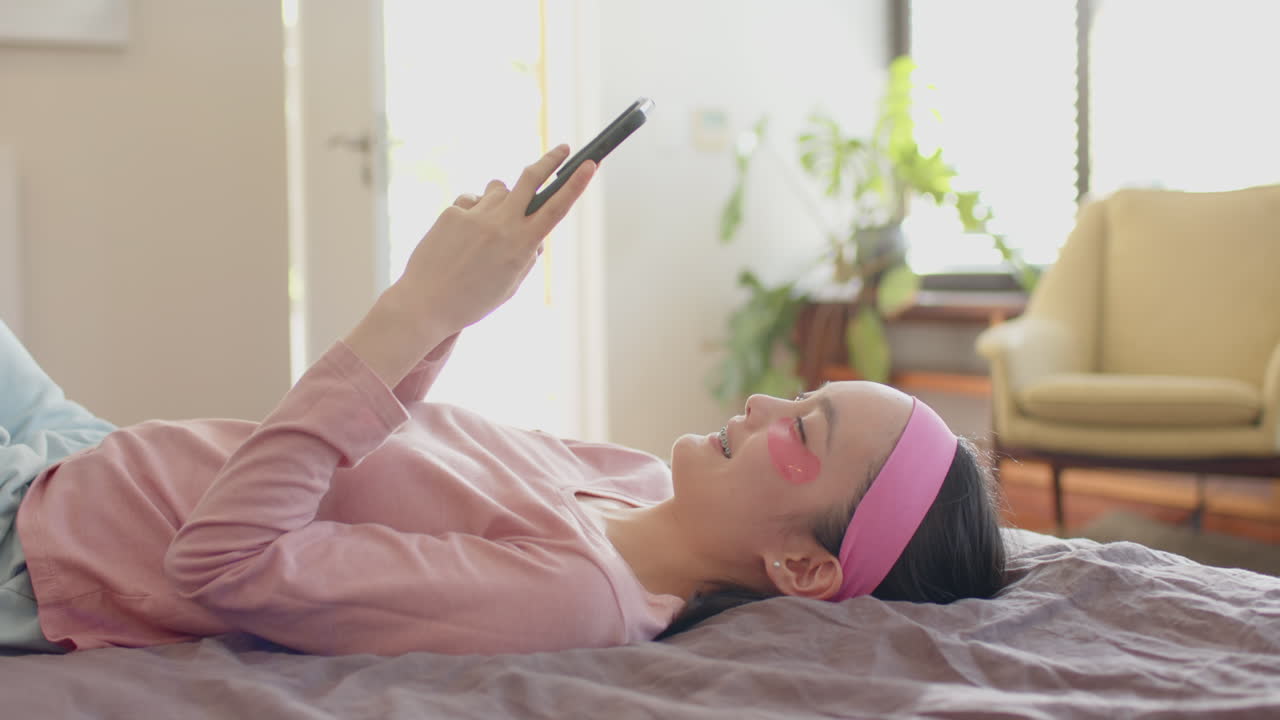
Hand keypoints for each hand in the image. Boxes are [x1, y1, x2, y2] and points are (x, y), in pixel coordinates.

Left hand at [391, 144, 595, 335]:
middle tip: (562, 149)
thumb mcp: (510, 285)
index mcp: (522, 246)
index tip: (590, 164)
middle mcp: (501, 225)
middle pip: (530, 178)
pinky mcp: (452, 212)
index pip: (557, 208)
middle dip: (550, 160)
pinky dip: (471, 213)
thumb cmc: (471, 301)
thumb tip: (537, 234)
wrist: (425, 304)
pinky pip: (470, 201)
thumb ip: (527, 257)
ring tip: (486, 225)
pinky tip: (459, 237)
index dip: (576, 184)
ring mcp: (476, 215)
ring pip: (498, 189)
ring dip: (501, 198)